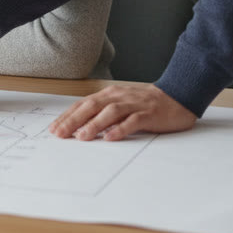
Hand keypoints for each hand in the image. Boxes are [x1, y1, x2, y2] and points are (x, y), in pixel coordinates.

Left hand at [49, 83, 196, 140]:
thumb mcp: (121, 105)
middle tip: (60, 134)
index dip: (68, 116)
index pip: (84, 104)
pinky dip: (121, 129)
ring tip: (82, 137)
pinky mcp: (149, 114)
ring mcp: (134, 105)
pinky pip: (133, 121)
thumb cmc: (146, 104)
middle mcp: (120, 97)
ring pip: (111, 112)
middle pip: (93, 106)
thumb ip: (103, 113)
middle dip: (74, 120)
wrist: (177, 97)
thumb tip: (80, 128)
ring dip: (95, 124)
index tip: (54, 128)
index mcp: (110, 94)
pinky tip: (110, 137)